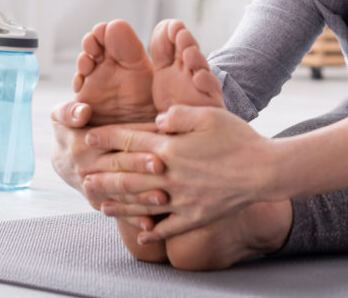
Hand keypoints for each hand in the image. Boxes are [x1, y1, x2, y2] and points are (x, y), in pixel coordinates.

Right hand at [49, 100, 164, 209]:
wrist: (60, 160)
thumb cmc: (68, 130)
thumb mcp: (60, 116)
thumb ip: (70, 112)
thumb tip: (84, 112)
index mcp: (82, 144)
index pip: (115, 139)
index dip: (136, 138)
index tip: (158, 137)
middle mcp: (88, 168)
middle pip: (119, 167)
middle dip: (141, 167)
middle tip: (163, 167)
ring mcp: (93, 189)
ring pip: (120, 193)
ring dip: (140, 197)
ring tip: (163, 198)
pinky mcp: (99, 203)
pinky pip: (116, 211)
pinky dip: (132, 219)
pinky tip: (150, 226)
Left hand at [81, 105, 279, 242]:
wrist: (265, 170)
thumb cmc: (238, 137)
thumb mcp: (208, 115)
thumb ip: (178, 115)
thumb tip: (157, 120)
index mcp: (171, 148)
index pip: (130, 142)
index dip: (107, 139)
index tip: (88, 139)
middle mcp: (171, 175)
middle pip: (128, 175)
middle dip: (103, 175)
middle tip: (82, 177)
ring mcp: (182, 199)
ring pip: (142, 202)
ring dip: (118, 203)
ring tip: (99, 204)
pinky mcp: (196, 216)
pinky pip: (169, 227)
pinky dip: (153, 231)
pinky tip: (141, 232)